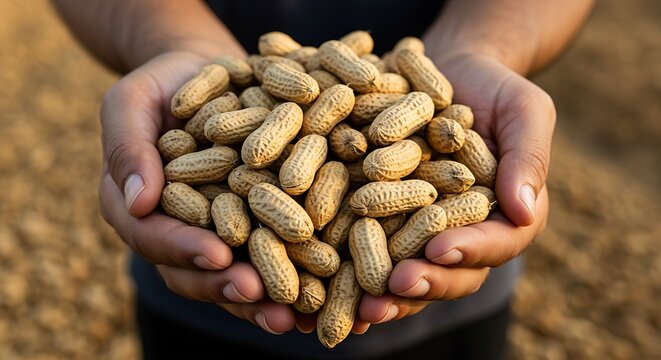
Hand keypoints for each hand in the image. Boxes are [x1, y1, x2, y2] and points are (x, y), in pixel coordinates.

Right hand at [98, 51, 295, 334]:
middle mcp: (177, 232)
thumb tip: (137, 202)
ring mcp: (218, 233)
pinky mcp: (256, 225)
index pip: (153, 237)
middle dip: (228, 285)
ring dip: (263, 297)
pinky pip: (272, 254)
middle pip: (196, 271)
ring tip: (294, 314)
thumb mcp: (132, 102)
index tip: (218, 255)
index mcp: (139, 209)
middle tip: (260, 295)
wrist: (206, 74)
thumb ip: (128, 147)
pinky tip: (322, 289)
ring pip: (235, 274)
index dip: (184, 249)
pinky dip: (295, 274)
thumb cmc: (164, 85)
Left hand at [357, 53, 553, 323]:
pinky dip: (350, 270)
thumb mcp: (523, 110)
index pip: (496, 243)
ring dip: (384, 293)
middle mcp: (464, 233)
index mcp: (506, 216)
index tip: (440, 250)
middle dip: (423, 282)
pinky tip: (325, 280)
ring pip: (408, 271)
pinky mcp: (384, 220)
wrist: (448, 74)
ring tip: (361, 306)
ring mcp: (421, 232)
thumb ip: (527, 157)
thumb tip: (524, 211)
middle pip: (449, 272)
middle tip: (394, 287)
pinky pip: (368, 247)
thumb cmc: (494, 88)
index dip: (469, 250)